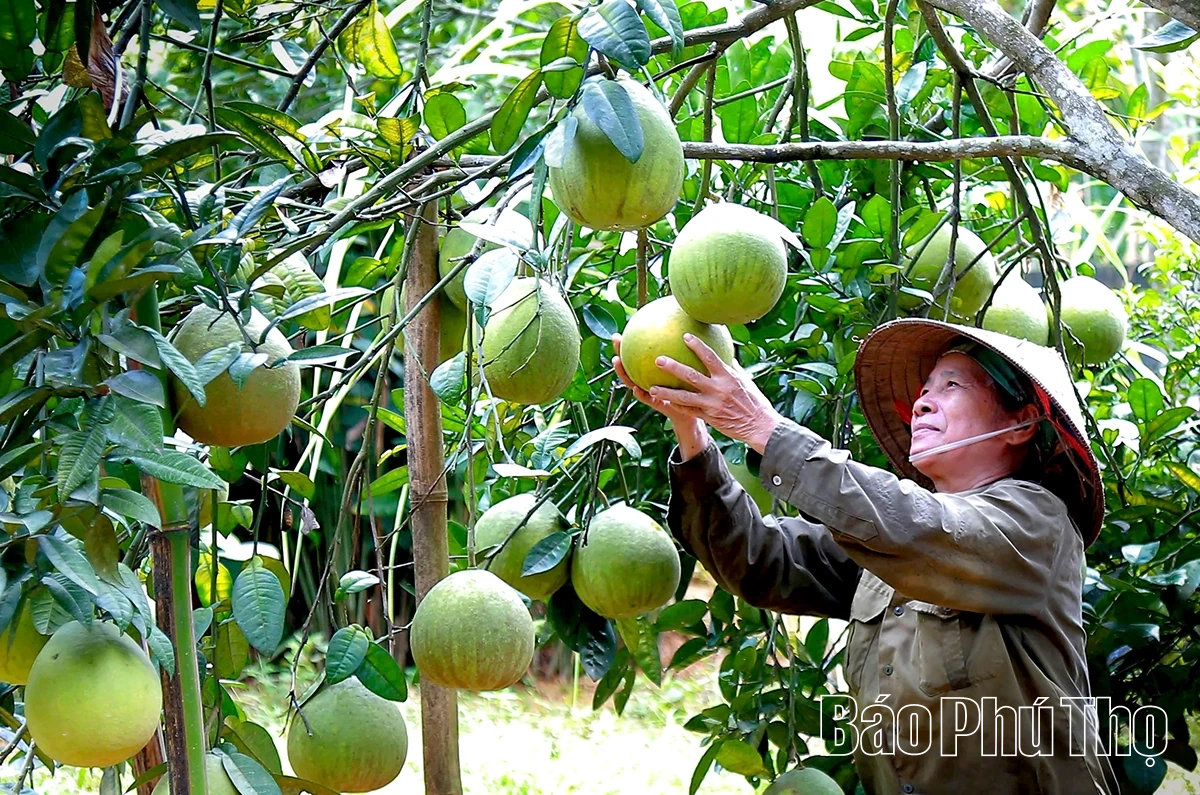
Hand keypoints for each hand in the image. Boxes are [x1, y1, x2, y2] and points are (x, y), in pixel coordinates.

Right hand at [613, 333, 708, 459]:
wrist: (694, 412)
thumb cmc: (690, 390)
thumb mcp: (690, 369)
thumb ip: (685, 353)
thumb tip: (688, 328)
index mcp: (653, 373)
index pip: (638, 356)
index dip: (628, 345)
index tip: (621, 332)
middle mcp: (648, 381)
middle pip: (630, 365)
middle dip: (621, 350)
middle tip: (615, 339)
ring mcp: (651, 392)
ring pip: (632, 382)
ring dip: (623, 372)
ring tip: (617, 361)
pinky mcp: (659, 404)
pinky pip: (647, 399)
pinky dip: (640, 394)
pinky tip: (636, 388)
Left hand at [646, 333, 783, 453]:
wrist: (760, 426)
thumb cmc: (754, 402)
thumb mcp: (746, 382)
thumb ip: (733, 368)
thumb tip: (725, 355)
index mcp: (728, 377)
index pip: (710, 357)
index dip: (697, 346)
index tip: (685, 336)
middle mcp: (718, 389)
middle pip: (691, 376)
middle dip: (673, 367)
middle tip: (658, 360)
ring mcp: (712, 404)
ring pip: (684, 397)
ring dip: (667, 392)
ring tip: (651, 388)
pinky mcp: (709, 417)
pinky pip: (689, 411)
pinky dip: (677, 406)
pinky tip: (665, 402)